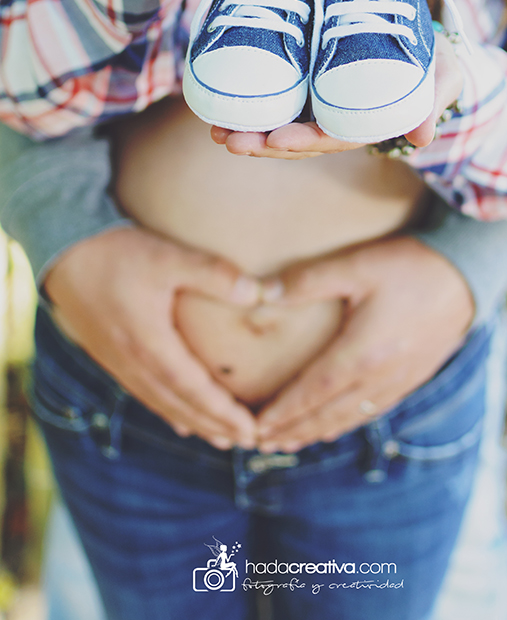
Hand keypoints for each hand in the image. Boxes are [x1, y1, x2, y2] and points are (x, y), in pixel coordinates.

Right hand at [44, 226, 261, 448]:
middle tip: (249, 442)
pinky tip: (178, 418)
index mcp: (150, 344)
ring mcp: (118, 361)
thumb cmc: (117, 252)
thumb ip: (213, 273)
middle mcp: (133, 362)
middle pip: (180, 405)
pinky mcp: (110, 354)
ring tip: (222, 439)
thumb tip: (257, 293)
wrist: (62, 250)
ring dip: (194, 423)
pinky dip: (167, 410)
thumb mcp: (168, 256)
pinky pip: (143, 393)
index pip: (194, 391)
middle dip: (215, 426)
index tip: (252, 430)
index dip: (224, 414)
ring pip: (161, 403)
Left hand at [212, 32, 463, 158]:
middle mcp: (334, 117)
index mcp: (361, 122)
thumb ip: (434, 102)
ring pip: (278, 121)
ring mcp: (317, 101)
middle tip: (230, 138)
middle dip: (261, 142)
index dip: (302, 142)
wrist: (424, 42)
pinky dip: (248, 102)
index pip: (329, 139)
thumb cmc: (434, 62)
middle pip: (294, 137)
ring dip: (246, 128)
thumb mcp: (443, 77)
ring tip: (215, 128)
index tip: (276, 139)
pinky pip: (275, 97)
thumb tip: (423, 137)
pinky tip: (219, 102)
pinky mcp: (306, 80)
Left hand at [256, 236, 474, 451]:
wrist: (469, 271)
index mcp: (362, 353)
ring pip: (351, 417)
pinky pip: (375, 410)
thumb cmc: (409, 265)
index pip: (311, 392)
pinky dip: (348, 423)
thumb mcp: (355, 265)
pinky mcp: (415, 375)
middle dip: (293, 431)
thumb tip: (262, 293)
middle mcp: (381, 376)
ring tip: (291, 441)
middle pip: (328, 414)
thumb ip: (307, 280)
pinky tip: (337, 424)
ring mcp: (401, 379)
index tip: (256, 427)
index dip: (282, 412)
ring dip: (318, 432)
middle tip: (261, 444)